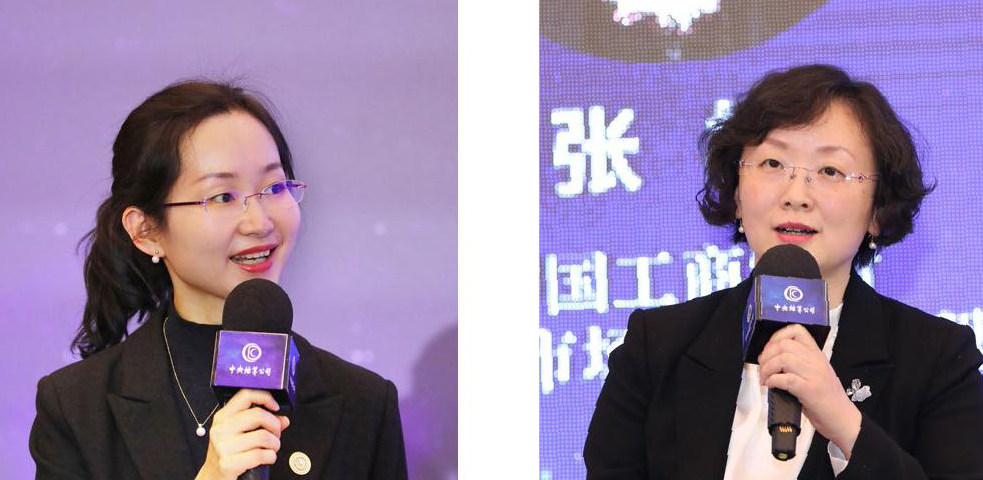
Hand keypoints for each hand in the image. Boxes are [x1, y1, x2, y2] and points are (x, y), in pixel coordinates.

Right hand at [195, 389, 290, 479]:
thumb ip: (260, 424)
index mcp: (223, 417)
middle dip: (275, 425)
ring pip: (263, 436)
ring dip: (275, 444)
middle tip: (275, 434)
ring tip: (271, 448)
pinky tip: (267, 458)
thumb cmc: (227, 454)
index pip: (245, 395)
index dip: (265, 397)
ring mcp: (224, 446)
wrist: (212, 477)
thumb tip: (283, 420)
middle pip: (259, 415)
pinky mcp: (228, 463)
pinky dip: (271, 457)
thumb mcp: (238, 435)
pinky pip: (261, 455)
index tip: (275, 407)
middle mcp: (221, 429)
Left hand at [758, 324, 860, 457]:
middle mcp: (816, 362)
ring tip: (765, 378)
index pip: (797, 331)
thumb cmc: (828, 400)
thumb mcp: (816, 374)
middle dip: (767, 354)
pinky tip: (771, 386)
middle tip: (763, 367)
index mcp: (817, 355)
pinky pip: (786, 379)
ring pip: (783, 359)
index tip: (768, 349)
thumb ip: (799, 364)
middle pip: (784, 344)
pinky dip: (773, 380)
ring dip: (767, 368)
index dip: (776, 337)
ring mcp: (814, 375)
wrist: (844, 419)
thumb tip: (772, 361)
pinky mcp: (810, 391)